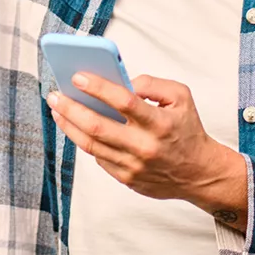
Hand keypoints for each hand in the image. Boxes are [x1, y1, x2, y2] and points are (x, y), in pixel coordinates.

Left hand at [47, 73, 248, 229]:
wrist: (199, 172)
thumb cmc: (187, 129)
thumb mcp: (181, 97)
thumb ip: (152, 84)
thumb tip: (122, 81)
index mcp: (159, 123)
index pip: (124, 102)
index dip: (98, 88)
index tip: (77, 76)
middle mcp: (145, 146)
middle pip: (98, 126)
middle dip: (71, 108)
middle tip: (55, 94)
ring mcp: (134, 166)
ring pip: (91, 145)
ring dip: (69, 125)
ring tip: (57, 109)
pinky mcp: (126, 179)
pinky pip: (98, 158)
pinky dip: (84, 141)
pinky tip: (74, 127)